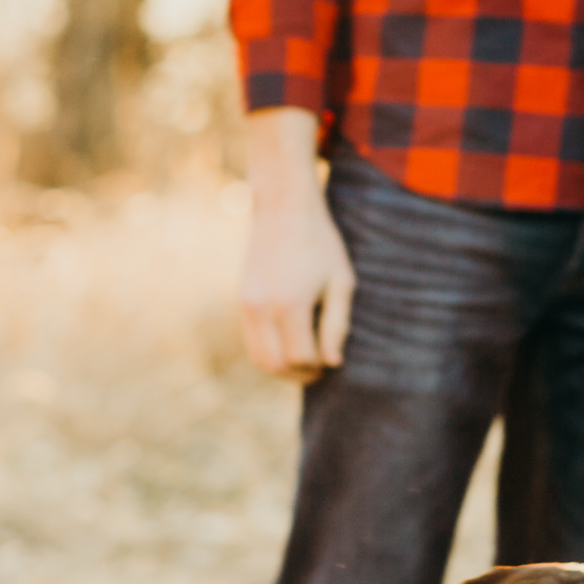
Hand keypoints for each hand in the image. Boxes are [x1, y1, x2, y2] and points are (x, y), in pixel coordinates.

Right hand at [239, 108, 355, 382]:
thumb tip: (333, 363)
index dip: (320, 365)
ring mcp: (247, 304)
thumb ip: (338, 325)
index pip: (302, 357)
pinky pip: (253, 344)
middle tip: (320, 367)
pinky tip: (290, 345)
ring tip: (306, 361)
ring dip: (283, 369)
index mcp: (290, 303)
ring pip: (260, 360)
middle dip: (301, 374)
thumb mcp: (341, 282)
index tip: (333, 358)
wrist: (283, 209)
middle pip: (277, 366)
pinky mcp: (242, 301)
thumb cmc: (320, 245)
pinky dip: (271, 353)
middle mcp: (262, 307)